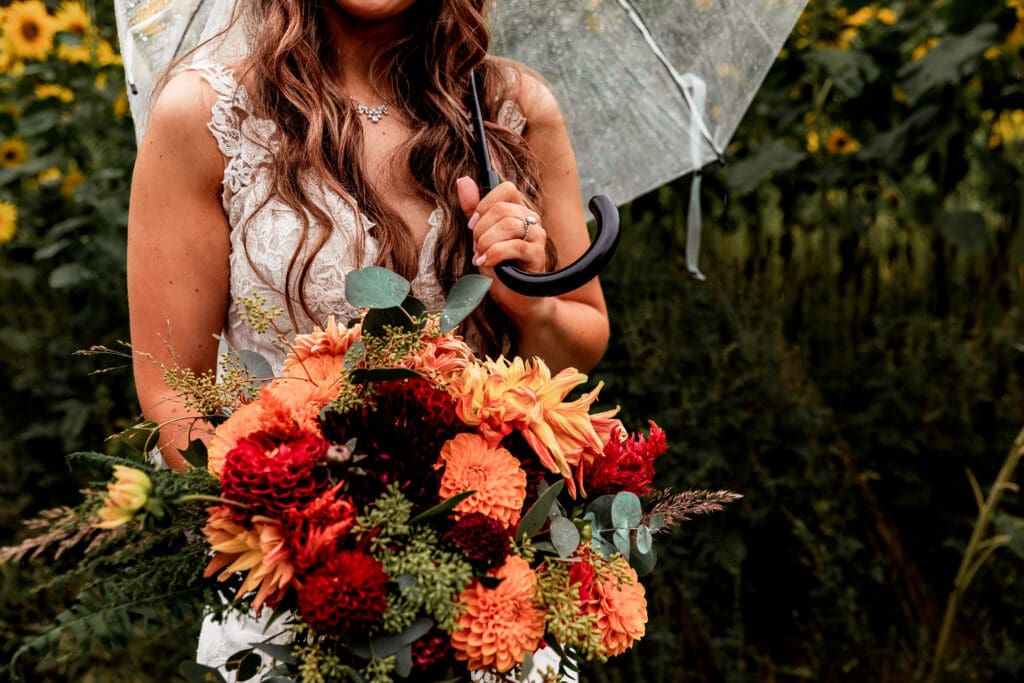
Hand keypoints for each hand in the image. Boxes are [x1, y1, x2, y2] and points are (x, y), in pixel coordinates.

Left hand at [456, 177, 550, 318]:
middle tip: (476, 247)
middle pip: (502, 209)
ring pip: (507, 225)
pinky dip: (494, 254)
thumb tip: (463, 180)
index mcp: (519, 210)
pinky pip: (514, 246)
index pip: (506, 188)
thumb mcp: (480, 236)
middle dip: (480, 229)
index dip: (484, 204)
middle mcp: (531, 219)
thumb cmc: (498, 267)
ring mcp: (537, 236)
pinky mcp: (538, 255)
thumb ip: (473, 209)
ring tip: (481, 256)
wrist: (515, 299)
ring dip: (486, 243)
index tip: (472, 225)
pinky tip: (486, 263)